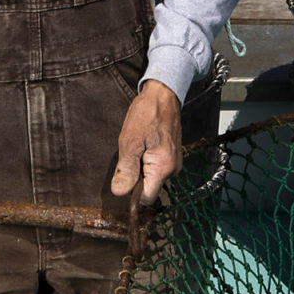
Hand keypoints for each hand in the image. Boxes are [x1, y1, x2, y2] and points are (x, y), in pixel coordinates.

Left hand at [110, 81, 181, 202]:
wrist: (163, 95)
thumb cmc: (146, 114)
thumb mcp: (130, 142)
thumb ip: (126, 170)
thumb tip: (119, 192)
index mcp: (163, 168)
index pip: (146, 199)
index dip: (132, 193)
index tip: (124, 177)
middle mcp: (173, 170)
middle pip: (149, 188)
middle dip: (136, 177)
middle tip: (131, 154)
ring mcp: (175, 163)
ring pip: (152, 178)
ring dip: (141, 168)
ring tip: (138, 146)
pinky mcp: (173, 157)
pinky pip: (157, 168)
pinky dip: (147, 161)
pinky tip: (144, 145)